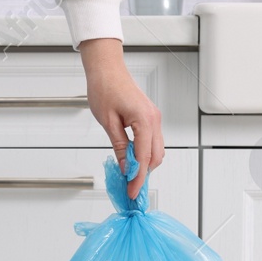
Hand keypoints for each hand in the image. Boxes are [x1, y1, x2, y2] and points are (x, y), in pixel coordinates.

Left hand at [80, 37, 162, 197]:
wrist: (106, 68)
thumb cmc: (104, 88)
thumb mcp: (108, 123)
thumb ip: (120, 147)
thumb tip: (126, 168)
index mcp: (145, 120)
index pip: (145, 158)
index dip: (138, 178)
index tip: (132, 192)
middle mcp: (154, 119)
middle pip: (156, 157)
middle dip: (145, 174)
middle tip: (130, 188)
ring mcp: (154, 118)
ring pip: (156, 150)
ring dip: (146, 164)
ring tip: (130, 176)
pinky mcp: (150, 117)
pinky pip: (152, 141)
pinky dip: (145, 153)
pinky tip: (133, 160)